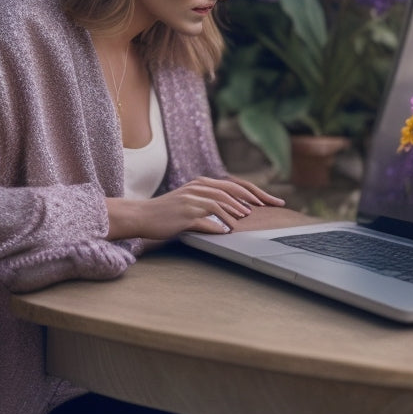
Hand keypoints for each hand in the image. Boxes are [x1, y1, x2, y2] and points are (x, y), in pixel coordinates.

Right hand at [106, 175, 284, 240]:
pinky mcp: (185, 212)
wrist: (141, 216)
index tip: (271, 201)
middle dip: (253, 197)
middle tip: (270, 205)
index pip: (234, 185)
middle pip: (232, 189)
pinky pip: (206, 216)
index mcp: (203, 184)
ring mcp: (192, 199)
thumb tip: (234, 216)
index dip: (254, 192)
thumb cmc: (168, 213)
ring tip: (247, 216)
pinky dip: (219, 222)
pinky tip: (227, 229)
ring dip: (236, 208)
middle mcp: (199, 187)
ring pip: (220, 199)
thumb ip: (211, 205)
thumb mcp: (191, 204)